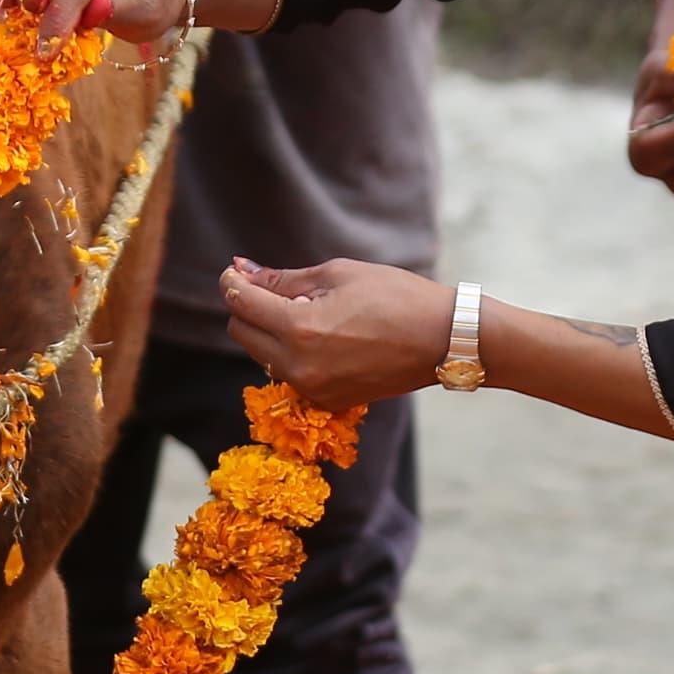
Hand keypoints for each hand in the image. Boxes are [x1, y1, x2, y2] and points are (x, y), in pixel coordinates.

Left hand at [216, 258, 449, 408]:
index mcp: (298, 329)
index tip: (235, 271)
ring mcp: (311, 389)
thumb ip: (283, 279)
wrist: (441, 339)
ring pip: (263, 355)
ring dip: (271, 332)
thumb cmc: (394, 296)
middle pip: (242, 333)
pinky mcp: (326, 402)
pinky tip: (327, 338)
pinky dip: (295, 354)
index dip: (232, 282)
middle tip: (276, 289)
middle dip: (250, 308)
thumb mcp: (337, 275)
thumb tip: (240, 272)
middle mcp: (297, 366)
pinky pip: (290, 374)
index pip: (241, 303)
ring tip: (313, 313)